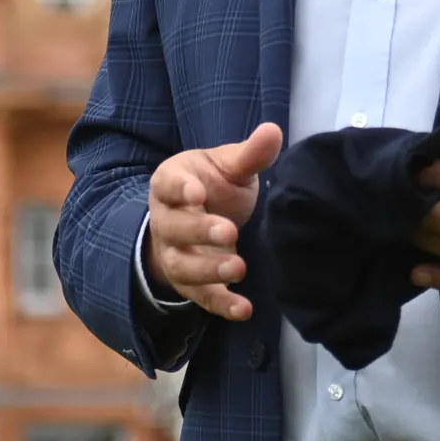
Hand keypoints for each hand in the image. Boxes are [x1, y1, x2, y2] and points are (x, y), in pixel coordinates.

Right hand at [144, 123, 282, 320]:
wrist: (198, 219)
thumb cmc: (214, 186)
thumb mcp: (229, 166)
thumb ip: (249, 154)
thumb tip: (273, 130)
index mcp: (172, 184)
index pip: (169, 185)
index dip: (180, 189)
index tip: (197, 192)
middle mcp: (166, 221)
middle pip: (174, 228)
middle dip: (199, 231)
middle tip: (229, 231)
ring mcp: (175, 254)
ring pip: (183, 266)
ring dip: (209, 269)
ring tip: (239, 267)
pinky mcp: (190, 283)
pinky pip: (201, 296)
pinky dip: (221, 304)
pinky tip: (243, 309)